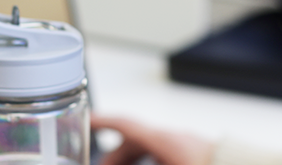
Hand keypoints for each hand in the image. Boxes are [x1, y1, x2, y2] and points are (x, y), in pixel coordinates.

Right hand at [93, 116, 213, 164]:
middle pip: (136, 142)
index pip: (126, 125)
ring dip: (134, 160)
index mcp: (165, 141)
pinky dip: (150, 163)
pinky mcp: (195, 158)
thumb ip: (138, 164)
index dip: (103, 122)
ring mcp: (186, 149)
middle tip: (101, 164)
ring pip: (150, 151)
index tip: (86, 121)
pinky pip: (165, 158)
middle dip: (116, 156)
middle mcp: (174, 140)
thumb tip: (112, 163)